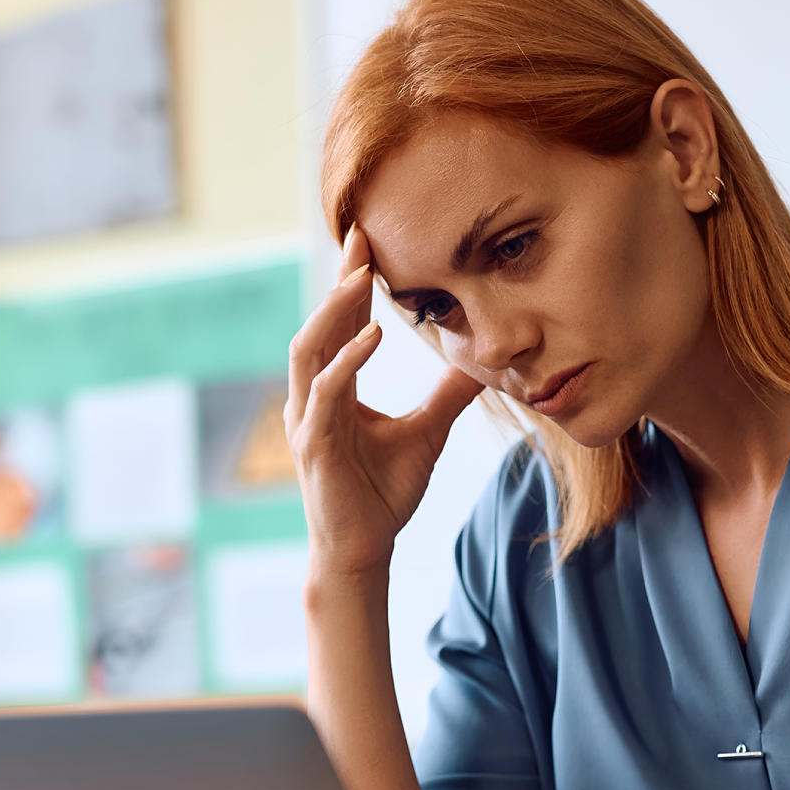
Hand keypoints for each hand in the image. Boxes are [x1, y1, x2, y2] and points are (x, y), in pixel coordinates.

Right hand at [285, 225, 483, 579]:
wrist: (364, 550)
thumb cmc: (384, 494)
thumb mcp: (427, 432)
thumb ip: (448, 394)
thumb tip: (481, 361)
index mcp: (334, 391)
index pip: (341, 326)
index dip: (352, 283)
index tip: (369, 240)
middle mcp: (312, 398)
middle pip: (319, 325)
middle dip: (339, 281)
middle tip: (362, 238)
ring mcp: (308, 420)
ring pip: (310, 350)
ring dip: (335, 311)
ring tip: (363, 277)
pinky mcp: (314, 444)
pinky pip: (326, 393)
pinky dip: (347, 361)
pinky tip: (374, 336)